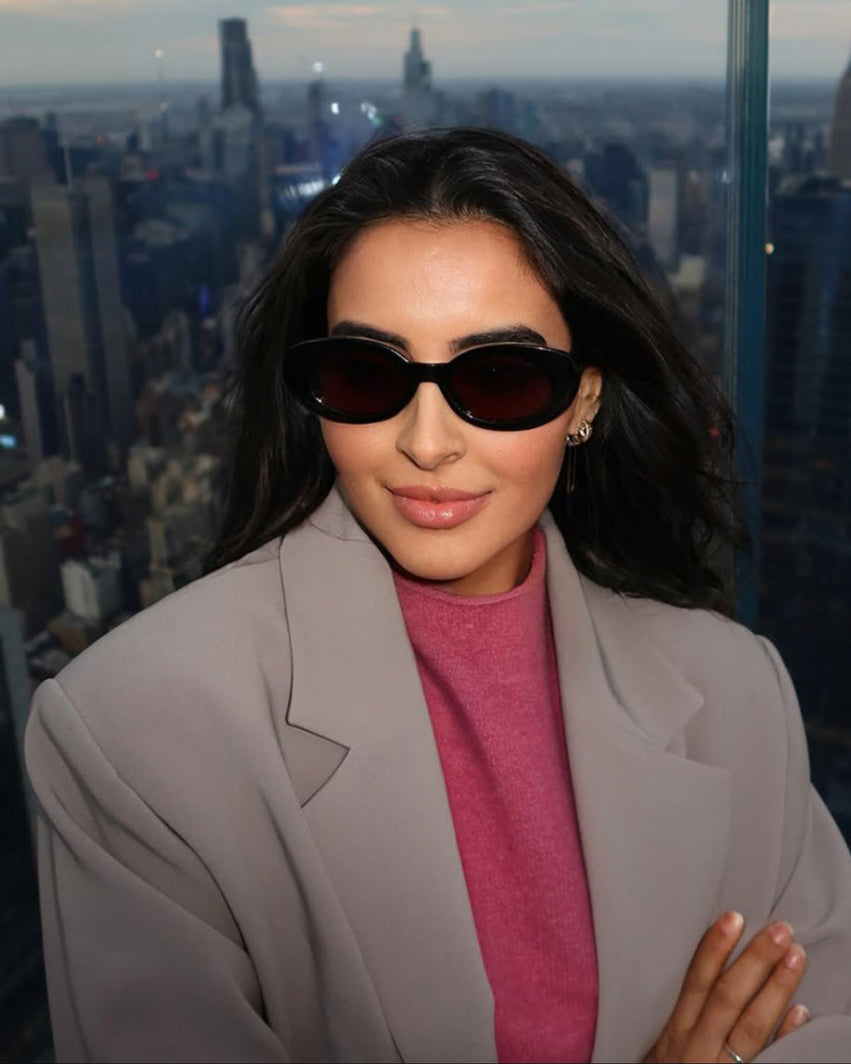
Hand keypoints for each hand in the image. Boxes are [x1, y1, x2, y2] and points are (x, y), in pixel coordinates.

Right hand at [643, 912, 810, 1062]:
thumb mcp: (665, 1043)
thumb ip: (687, 1014)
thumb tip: (708, 970)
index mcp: (676, 1030)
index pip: (696, 982)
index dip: (714, 949)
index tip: (734, 917)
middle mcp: (697, 1047)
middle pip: (726, 998)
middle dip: (754, 961)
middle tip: (781, 929)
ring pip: (750, 1026)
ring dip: (775, 988)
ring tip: (796, 956)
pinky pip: (767, 1062)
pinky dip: (785, 1036)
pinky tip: (802, 1012)